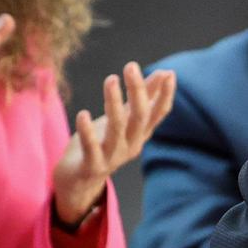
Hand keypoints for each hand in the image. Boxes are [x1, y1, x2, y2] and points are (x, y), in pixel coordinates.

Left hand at [52, 63, 175, 224]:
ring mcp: (112, 156)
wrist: (79, 180)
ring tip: (110, 79)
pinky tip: (83, 114)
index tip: (168, 73)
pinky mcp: (92, 165)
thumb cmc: (101, 142)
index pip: (158, 113)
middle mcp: (131, 145)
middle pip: (140, 117)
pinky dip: (87, 132)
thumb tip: (166, 73)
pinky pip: (91, 148)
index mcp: (140, 133)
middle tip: (131, 67)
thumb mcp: (124, 118)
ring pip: (117, 129)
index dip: (165, 95)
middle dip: (138, 91)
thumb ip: (143, 97)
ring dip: (114, 103)